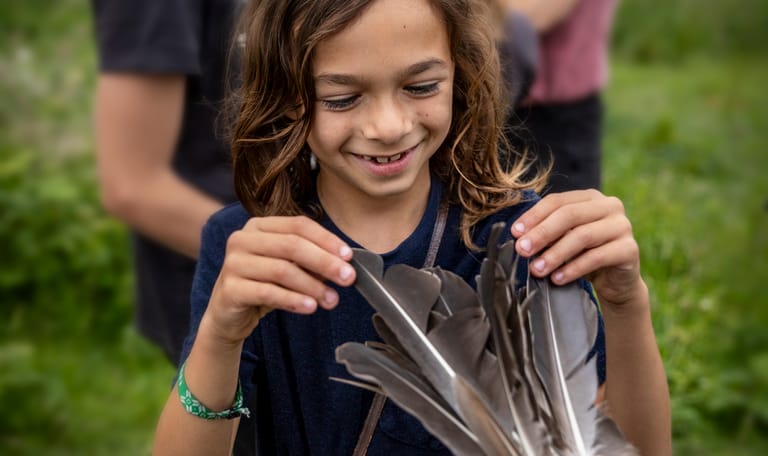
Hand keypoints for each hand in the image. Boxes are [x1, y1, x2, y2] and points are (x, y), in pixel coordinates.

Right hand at [201, 216, 355, 345]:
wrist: (229, 316)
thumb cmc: (262, 286)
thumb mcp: (289, 269)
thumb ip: (311, 262)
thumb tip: (344, 264)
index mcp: (259, 226)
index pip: (299, 225)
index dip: (327, 239)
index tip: (349, 256)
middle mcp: (242, 239)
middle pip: (292, 245)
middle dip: (324, 262)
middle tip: (348, 278)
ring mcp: (233, 262)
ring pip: (282, 269)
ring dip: (312, 285)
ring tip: (331, 299)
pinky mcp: (229, 288)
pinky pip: (267, 292)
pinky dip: (293, 300)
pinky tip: (310, 307)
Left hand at [510, 190, 644, 309]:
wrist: (615, 282)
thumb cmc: (583, 256)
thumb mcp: (563, 240)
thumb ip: (546, 232)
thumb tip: (517, 236)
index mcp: (590, 198)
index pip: (557, 201)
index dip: (534, 216)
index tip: (514, 233)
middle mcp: (609, 206)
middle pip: (569, 215)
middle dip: (541, 233)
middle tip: (521, 250)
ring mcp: (622, 226)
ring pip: (582, 236)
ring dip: (555, 254)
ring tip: (536, 269)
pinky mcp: (630, 249)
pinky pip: (597, 257)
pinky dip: (574, 269)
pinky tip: (557, 279)